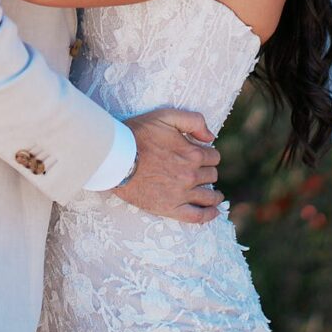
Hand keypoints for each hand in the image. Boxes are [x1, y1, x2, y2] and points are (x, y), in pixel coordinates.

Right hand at [115, 109, 222, 224]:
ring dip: (214, 194)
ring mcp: (181, 193)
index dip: (209, 154)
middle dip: (208, 171)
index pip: (213, 156)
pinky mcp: (170, 208)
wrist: (116, 157)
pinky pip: (197, 216)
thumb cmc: (139, 134)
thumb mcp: (166, 115)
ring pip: (208, 196)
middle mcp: (190, 174)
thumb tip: (211, 137)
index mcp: (192, 153)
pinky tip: (214, 212)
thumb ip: (193, 120)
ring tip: (214, 195)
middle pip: (211, 175)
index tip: (202, 155)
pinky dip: (208, 215)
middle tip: (200, 171)